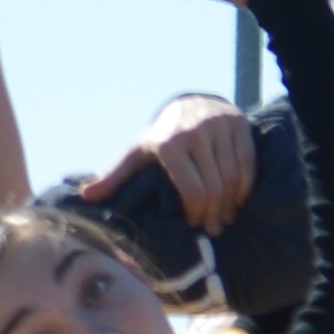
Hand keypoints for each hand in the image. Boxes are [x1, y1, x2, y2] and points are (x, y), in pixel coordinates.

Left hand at [118, 98, 259, 233]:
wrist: (189, 104)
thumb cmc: (161, 138)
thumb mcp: (137, 154)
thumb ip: (114, 176)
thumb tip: (86, 196)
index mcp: (169, 144)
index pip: (193, 191)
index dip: (196, 214)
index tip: (195, 226)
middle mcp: (195, 131)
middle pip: (214, 188)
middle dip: (215, 214)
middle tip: (214, 229)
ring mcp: (219, 126)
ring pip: (233, 177)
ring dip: (231, 204)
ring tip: (226, 217)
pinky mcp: (238, 123)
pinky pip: (247, 163)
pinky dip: (245, 186)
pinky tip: (238, 200)